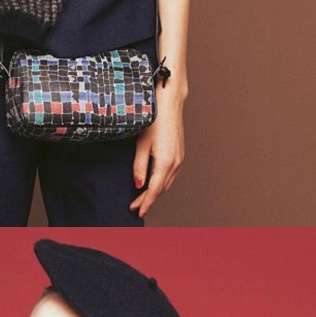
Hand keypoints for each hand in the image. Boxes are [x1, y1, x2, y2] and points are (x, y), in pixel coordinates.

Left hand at [130, 84, 185, 220]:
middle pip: (161, 189)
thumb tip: (138, 185)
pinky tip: (154, 182)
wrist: (170, 104)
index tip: (138, 212)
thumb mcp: (141, 144)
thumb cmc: (154, 120)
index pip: (153, 190)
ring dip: (156, 192)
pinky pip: (172, 175)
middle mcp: (175, 163)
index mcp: (165, 163)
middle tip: (135, 206)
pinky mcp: (180, 154)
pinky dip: (163, 183)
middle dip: (148, 199)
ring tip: (142, 197)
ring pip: (168, 183)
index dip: (145, 203)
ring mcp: (180, 159)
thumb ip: (139, 166)